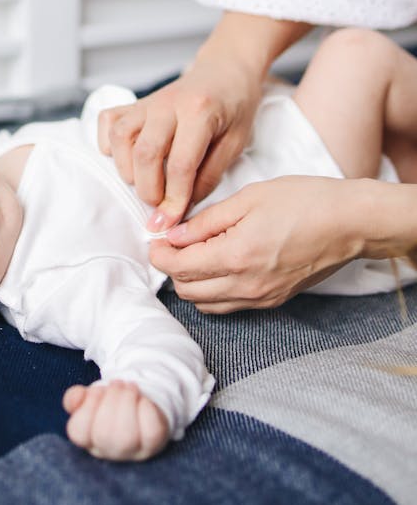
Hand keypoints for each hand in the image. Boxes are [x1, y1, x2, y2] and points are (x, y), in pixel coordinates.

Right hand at [63, 380, 169, 460]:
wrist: (141, 407)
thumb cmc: (110, 404)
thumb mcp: (90, 398)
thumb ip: (76, 397)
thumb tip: (77, 396)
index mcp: (88, 440)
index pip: (78, 432)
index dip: (88, 406)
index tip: (97, 390)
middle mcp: (109, 451)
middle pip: (104, 435)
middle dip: (111, 400)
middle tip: (117, 383)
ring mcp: (134, 452)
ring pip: (127, 437)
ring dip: (127, 402)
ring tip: (129, 386)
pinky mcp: (155, 445)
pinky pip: (151, 432)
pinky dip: (146, 409)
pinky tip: (142, 398)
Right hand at [98, 56, 261, 223]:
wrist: (226, 69)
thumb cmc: (235, 106)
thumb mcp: (236, 142)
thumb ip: (209, 175)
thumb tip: (181, 207)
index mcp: (200, 111)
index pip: (181, 165)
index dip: (174, 200)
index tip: (170, 223)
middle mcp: (168, 103)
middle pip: (145, 154)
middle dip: (149, 190)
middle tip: (160, 206)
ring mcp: (148, 101)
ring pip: (121, 138)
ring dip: (128, 170)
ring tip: (146, 182)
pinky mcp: (135, 102)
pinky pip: (108, 122)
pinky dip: (110, 144)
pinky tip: (127, 158)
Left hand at [150, 175, 363, 311]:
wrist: (350, 222)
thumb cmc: (303, 201)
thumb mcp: (248, 199)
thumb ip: (206, 221)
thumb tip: (173, 235)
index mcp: (236, 257)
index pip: (179, 268)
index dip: (159, 254)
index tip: (154, 240)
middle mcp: (247, 286)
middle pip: (187, 291)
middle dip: (171, 268)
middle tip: (171, 243)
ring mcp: (262, 298)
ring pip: (206, 304)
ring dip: (191, 283)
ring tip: (193, 253)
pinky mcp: (274, 300)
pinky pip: (229, 306)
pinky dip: (213, 291)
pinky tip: (218, 265)